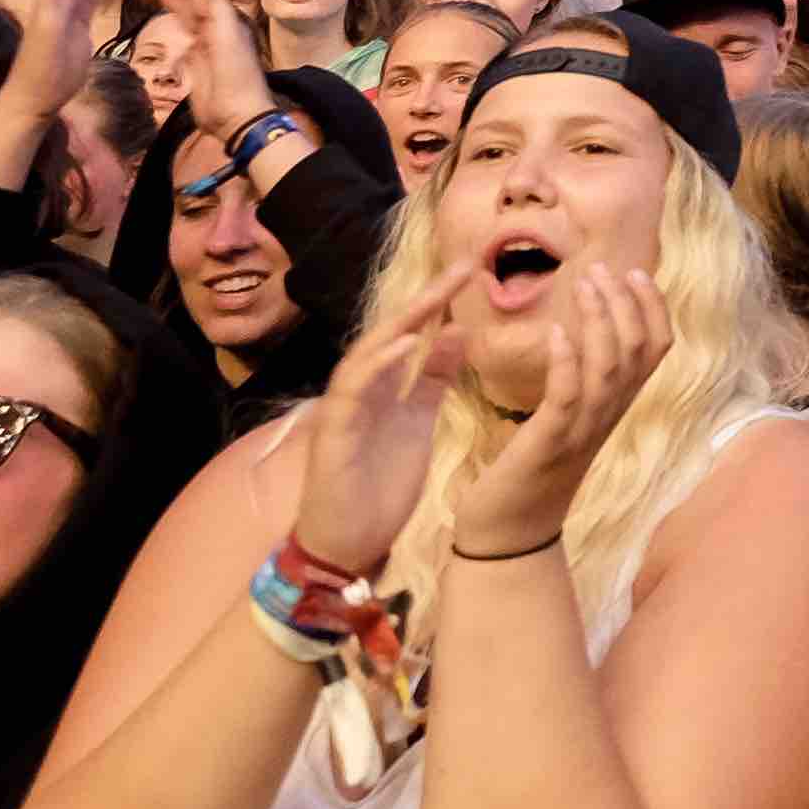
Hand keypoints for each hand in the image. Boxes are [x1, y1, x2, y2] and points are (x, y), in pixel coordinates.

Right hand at [291, 271, 472, 576]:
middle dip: (429, 298)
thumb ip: (432, 379)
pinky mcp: (333, 434)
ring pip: (368, 352)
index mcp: (386, 386)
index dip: (442, 302)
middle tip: (465, 264)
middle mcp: (362, 388)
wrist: (348, 544)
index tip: (476, 271)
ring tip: (438, 293)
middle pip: (393, 332)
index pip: (414, 333)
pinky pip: (351, 391)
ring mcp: (345, 408)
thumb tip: (456, 332)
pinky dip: (376, 366)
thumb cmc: (379, 485)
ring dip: (402, 322)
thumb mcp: (418, 422)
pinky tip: (403, 346)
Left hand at [452, 262, 670, 558]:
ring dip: (599, 319)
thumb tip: (582, 337)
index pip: (657, 350)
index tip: (636, 272)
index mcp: (615, 408)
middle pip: (639, 350)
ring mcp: (582, 431)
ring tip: (583, 283)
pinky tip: (554, 332)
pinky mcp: (549, 443)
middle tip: (601, 268)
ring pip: (609, 366)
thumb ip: (582, 384)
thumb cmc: (531, 473)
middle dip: (625, 303)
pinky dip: (566, 360)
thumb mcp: (568, 422)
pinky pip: (567, 396)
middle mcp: (608, 416)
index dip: (654, 308)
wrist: (509, 535)